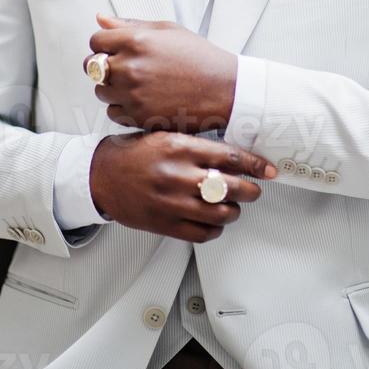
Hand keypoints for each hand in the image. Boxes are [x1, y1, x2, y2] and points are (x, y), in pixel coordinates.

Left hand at [87, 13, 237, 131]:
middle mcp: (130, 67)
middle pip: (91, 67)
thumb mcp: (167, 30)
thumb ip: (129, 25)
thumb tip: (100, 19)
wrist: (224, 89)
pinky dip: (122, 108)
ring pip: (100, 91)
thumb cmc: (199, 57)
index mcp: (136, 40)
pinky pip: (112, 113)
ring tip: (138, 84)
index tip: (115, 49)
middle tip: (124, 67)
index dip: (104, 44)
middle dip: (103, 66)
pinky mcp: (139, 117)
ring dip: (112, 88)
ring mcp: (133, 94)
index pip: (96, 41)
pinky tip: (141, 100)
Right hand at [90, 130, 276, 242]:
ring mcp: (172, 202)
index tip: (268, 170)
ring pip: (221, 214)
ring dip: (234, 211)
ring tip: (233, 206)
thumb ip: (197, 145)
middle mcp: (178, 175)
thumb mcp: (165, 136)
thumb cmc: (134, 154)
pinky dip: (215, 229)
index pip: (230, 157)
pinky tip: (214, 221)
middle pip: (231, 188)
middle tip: (253, 190)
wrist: (101, 175)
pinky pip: (202, 233)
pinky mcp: (165, 224)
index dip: (255, 165)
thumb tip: (232, 154)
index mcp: (180, 148)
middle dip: (250, 190)